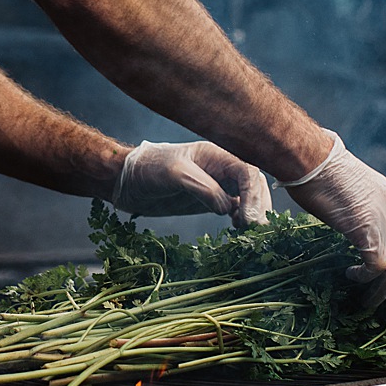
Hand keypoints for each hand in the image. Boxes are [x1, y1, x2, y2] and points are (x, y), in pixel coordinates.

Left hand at [112, 140, 271, 227]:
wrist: (127, 182)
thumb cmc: (148, 169)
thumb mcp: (174, 174)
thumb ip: (202, 188)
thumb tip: (228, 207)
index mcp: (216, 155)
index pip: (247, 171)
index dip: (253, 194)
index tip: (249, 218)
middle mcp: (221, 168)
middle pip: (253, 184)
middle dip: (258, 205)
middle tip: (254, 229)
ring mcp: (218, 184)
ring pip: (248, 197)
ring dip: (253, 213)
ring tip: (248, 230)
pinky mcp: (211, 200)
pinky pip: (236, 207)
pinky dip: (242, 218)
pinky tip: (238, 229)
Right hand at [281, 131, 385, 312]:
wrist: (314, 161)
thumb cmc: (323, 171)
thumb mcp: (354, 189)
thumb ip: (365, 208)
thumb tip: (357, 223)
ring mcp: (385, 221)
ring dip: (384, 290)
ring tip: (369, 303)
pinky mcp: (370, 231)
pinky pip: (378, 267)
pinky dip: (366, 277)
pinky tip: (351, 276)